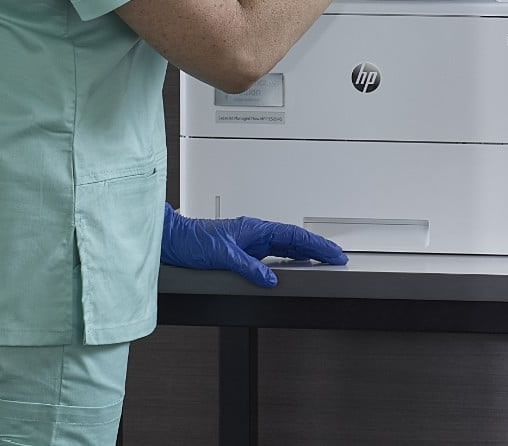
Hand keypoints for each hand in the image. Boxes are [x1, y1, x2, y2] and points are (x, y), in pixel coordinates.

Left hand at [161, 206, 347, 287]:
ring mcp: (250, 244)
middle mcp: (255, 235)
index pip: (294, 235)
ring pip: (285, 247)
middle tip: (337, 258)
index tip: (333, 253)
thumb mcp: (222, 255)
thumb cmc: (190, 240)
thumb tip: (270, 278)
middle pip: (294, 240)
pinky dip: (289, 260)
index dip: (317, 244)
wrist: (171, 241)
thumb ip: (248, 267)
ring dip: (305, 254)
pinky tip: (293, 268)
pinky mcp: (242, 254)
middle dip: (318, 248)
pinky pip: (273, 256)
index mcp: (255, 229)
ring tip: (322, 262)